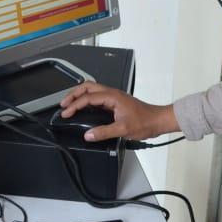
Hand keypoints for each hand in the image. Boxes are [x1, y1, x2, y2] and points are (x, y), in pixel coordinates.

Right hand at [59, 83, 179, 141]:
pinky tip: (84, 109)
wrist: (158, 120)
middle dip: (73, 94)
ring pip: (92, 90)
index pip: (87, 98)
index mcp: (112, 96)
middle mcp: (112, 93)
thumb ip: (103, 132)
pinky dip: (87, 101)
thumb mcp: (123, 129)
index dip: (74, 105)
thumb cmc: (145, 121)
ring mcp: (114, 97)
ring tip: (70, 105)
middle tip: (63, 104)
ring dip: (80, 95)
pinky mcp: (116, 102)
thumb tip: (88, 135)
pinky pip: (98, 97)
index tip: (66, 112)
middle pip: (87, 87)